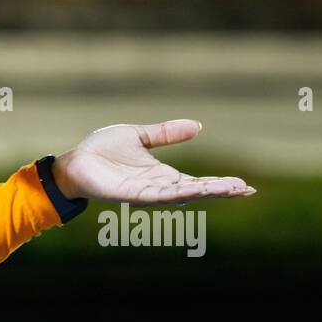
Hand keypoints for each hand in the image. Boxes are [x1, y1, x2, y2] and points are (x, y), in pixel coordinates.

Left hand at [52, 119, 255, 206]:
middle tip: (246, 190)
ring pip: (181, 195)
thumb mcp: (140, 136)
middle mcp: (158, 186)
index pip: (198, 181)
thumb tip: (198, 126)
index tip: (244, 185)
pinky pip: (156, 195)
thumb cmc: (102, 151)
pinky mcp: (130, 194)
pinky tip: (192, 190)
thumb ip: (167, 133)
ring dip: (205, 192)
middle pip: (196, 190)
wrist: (74, 162)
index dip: (220, 184)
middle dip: (220, 191)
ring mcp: (145, 192)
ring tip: (230, 190)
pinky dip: (175, 193)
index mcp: (162, 175)